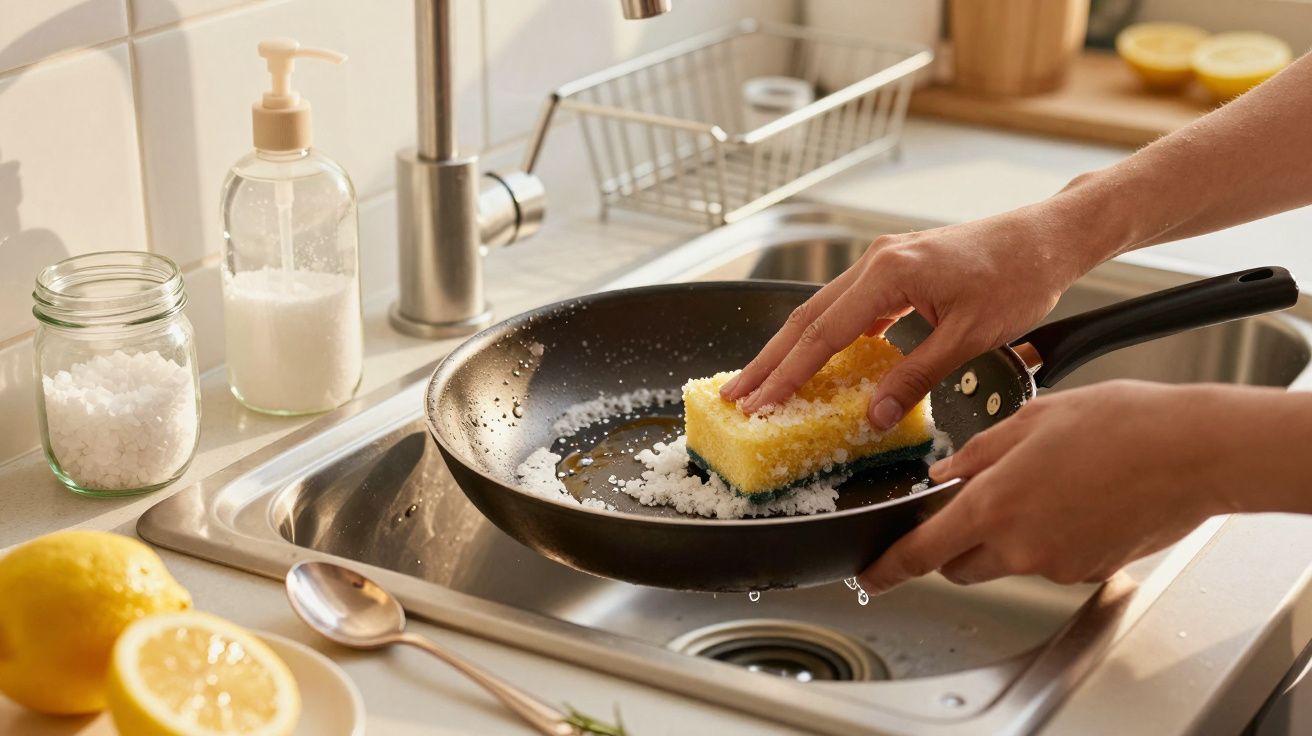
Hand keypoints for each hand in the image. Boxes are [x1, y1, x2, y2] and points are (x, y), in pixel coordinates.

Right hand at [720, 207, 1094, 428]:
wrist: (1049, 236)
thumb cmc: (1019, 276)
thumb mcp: (967, 337)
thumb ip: (915, 376)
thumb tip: (872, 414)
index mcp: (888, 272)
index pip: (822, 334)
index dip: (786, 374)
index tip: (758, 402)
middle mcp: (877, 260)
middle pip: (806, 318)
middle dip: (768, 361)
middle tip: (736, 396)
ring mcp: (884, 261)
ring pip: (822, 311)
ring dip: (791, 349)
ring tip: (762, 383)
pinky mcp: (896, 268)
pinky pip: (847, 307)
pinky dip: (824, 336)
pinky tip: (815, 362)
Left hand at [858, 381, 1235, 592]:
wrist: (1194, 451)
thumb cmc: (1121, 424)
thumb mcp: (1031, 419)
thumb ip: (978, 453)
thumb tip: (947, 475)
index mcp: (993, 505)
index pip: (921, 552)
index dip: (888, 568)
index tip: (871, 575)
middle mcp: (1019, 546)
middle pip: (960, 564)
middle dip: (953, 543)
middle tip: (974, 503)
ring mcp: (1056, 564)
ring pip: (1006, 561)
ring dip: (1006, 536)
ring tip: (1045, 485)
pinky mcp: (1088, 571)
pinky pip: (1049, 560)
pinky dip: (1049, 537)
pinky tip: (1076, 499)